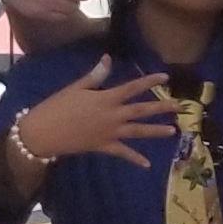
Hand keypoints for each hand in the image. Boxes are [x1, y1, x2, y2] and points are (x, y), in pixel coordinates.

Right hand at [8, 55, 176, 167]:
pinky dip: (134, 159)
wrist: (43, 132)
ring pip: (137, 131)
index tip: (165, 78)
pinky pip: (122, 153)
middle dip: (161, 108)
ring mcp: (109, 133)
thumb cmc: (57, 106)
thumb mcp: (75, 88)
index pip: (132, 88)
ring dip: (156, 131)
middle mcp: (112, 116)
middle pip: (141, 110)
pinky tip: (147, 164)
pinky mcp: (103, 146)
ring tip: (173, 131)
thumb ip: (95, 76)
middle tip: (180, 107)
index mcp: (106, 98)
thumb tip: (108, 59)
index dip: (149, 82)